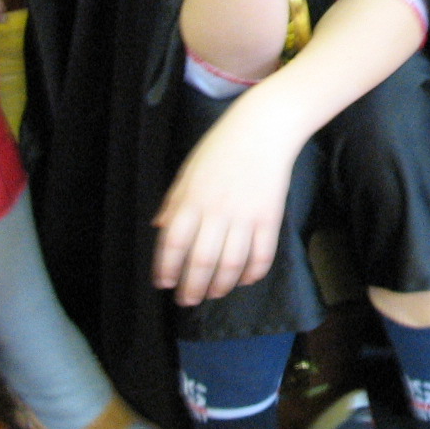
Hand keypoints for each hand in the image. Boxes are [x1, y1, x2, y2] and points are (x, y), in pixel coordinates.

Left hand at [152, 92, 301, 304]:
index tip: (164, 283)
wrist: (264, 128)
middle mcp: (217, 211)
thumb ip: (174, 202)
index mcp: (191, 199)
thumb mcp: (188, 172)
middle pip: (201, 262)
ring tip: (214, 293)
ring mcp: (246, 216)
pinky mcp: (270, 217)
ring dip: (221, 286)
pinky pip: (262, 255)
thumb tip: (159, 229)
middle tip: (187, 300)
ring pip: (231, 264)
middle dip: (192, 287)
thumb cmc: (221, 147)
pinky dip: (253, 273)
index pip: (173, 244)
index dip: (166, 268)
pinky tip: (245, 280)